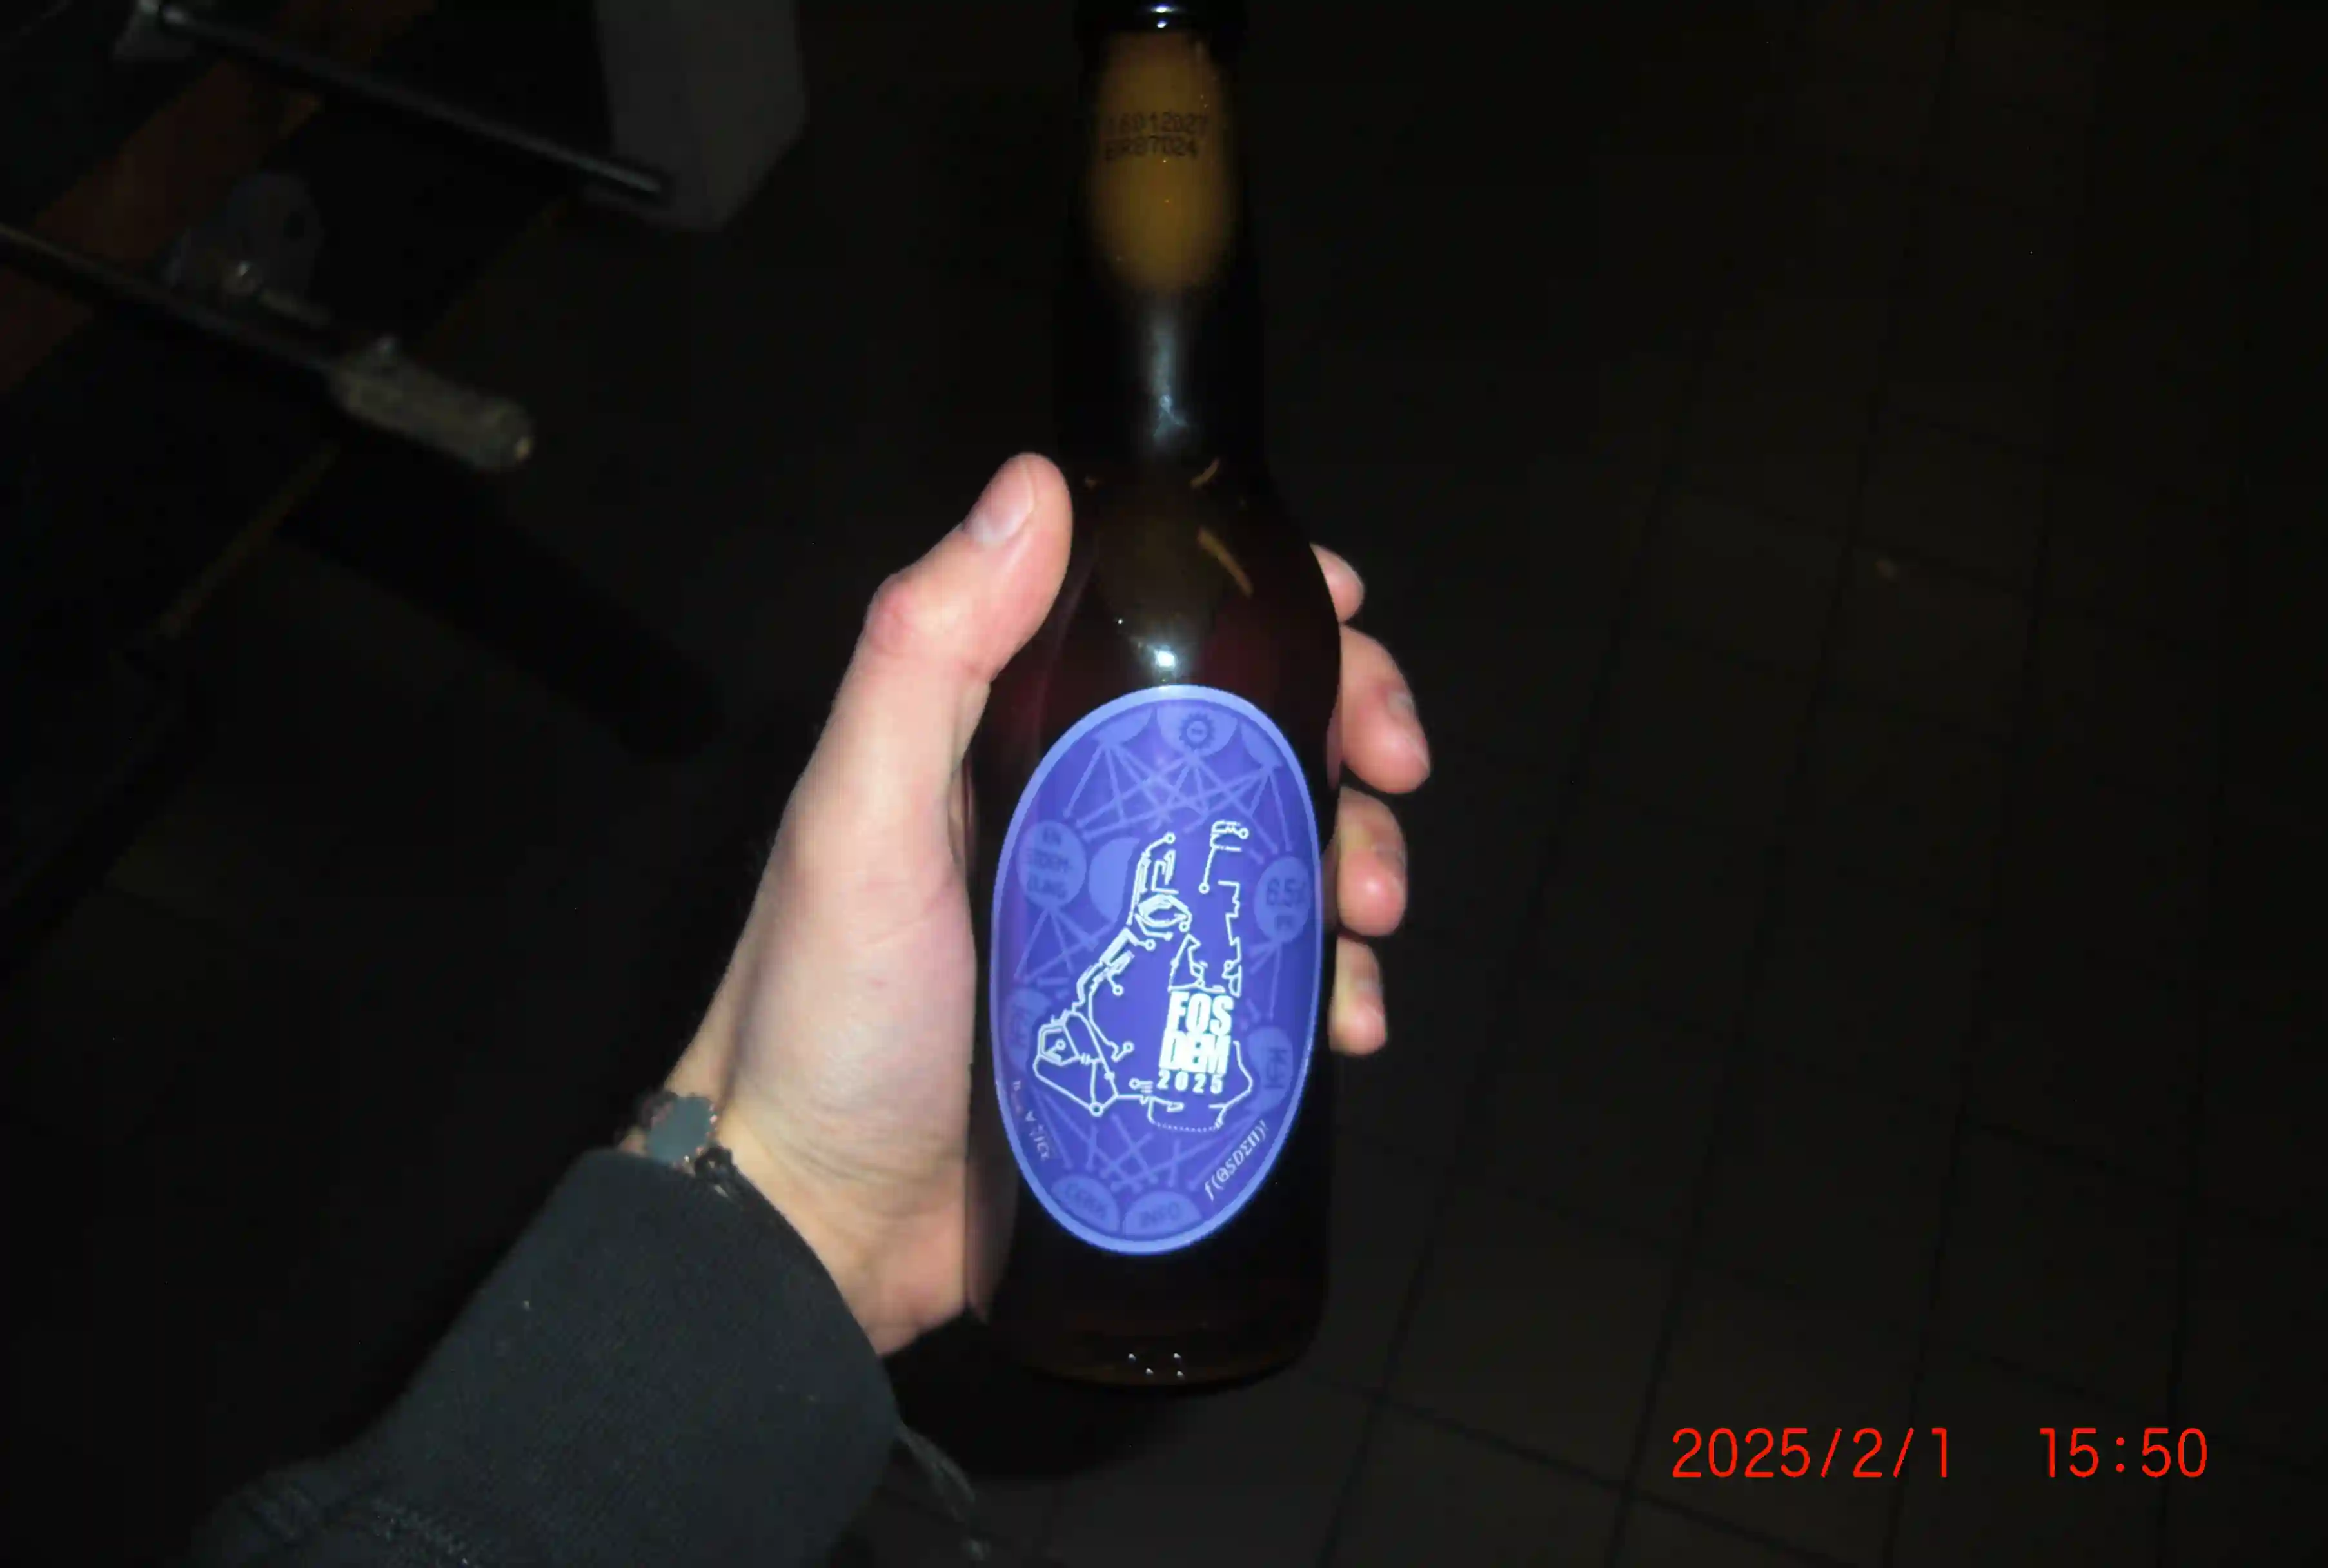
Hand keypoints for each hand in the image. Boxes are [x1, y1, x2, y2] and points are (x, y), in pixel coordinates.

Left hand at [658, 454, 1430, 1352]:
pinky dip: (1335, 990)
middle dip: (1353, 738)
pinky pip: (1280, 984)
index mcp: (1014, 741)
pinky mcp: (1165, 1031)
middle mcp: (1085, 819)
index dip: (1269, 610)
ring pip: (1288, 856)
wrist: (818, 1229)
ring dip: (1363, 864)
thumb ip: (928, 652)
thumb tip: (1041, 484)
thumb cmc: (828, 1012)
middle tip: (1397, 780)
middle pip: (1256, 738)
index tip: (1347, 613)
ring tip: (1370, 923)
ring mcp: (1134, 930)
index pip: (1162, 631)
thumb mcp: (858, 819)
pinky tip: (1350, 1026)